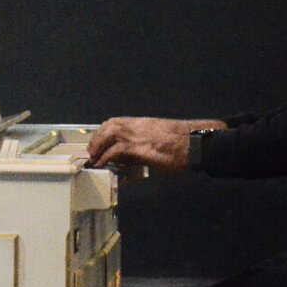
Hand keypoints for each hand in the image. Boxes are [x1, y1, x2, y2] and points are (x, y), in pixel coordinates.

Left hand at [87, 117, 224, 171]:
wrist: (195, 142)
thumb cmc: (183, 142)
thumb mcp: (160, 137)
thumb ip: (145, 142)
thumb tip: (134, 154)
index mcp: (142, 122)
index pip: (115, 122)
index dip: (103, 132)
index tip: (97, 141)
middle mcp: (137, 125)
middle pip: (109, 126)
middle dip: (97, 139)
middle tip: (91, 152)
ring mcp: (137, 134)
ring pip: (108, 135)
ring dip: (98, 147)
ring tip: (93, 158)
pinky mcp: (139, 147)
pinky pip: (116, 150)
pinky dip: (105, 157)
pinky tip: (102, 164)